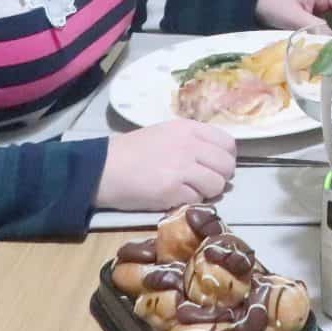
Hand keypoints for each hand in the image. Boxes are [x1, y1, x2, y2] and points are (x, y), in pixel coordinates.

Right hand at [95, 119, 236, 209]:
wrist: (103, 168)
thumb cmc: (132, 151)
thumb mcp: (166, 133)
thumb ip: (192, 140)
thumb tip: (215, 157)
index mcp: (189, 128)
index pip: (228, 143)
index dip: (226, 158)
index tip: (216, 166)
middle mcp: (189, 145)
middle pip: (227, 165)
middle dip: (220, 177)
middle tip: (206, 183)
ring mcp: (182, 167)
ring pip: (217, 184)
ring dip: (207, 192)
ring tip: (190, 191)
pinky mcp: (172, 190)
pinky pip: (198, 199)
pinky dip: (190, 202)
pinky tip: (175, 198)